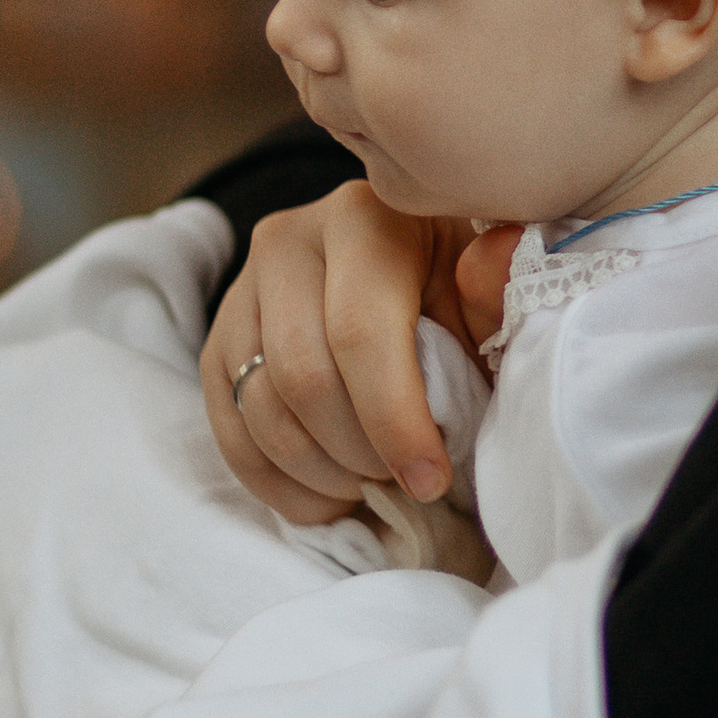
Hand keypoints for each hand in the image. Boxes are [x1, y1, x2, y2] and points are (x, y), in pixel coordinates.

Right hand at [205, 182, 470, 524]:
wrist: (403, 284)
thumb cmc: (456, 299)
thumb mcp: (487, 297)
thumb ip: (496, 292)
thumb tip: (498, 259)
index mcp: (365, 219)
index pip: (360, 333)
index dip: (394, 420)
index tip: (429, 480)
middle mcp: (289, 242)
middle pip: (303, 377)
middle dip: (357, 453)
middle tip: (402, 482)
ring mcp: (242, 293)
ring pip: (261, 411)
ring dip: (320, 474)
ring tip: (372, 487)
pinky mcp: (219, 344)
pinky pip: (231, 432)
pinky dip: (280, 485)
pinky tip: (330, 498)